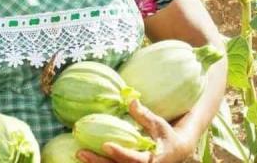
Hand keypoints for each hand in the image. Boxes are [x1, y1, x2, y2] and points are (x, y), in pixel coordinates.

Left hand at [76, 100, 194, 162]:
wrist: (177, 153)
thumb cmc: (167, 136)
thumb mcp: (159, 125)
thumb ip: (144, 115)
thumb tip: (131, 100)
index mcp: (153, 161)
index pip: (134, 159)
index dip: (120, 153)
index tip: (106, 145)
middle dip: (98, 161)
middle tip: (81, 152)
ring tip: (79, 153)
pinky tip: (85, 157)